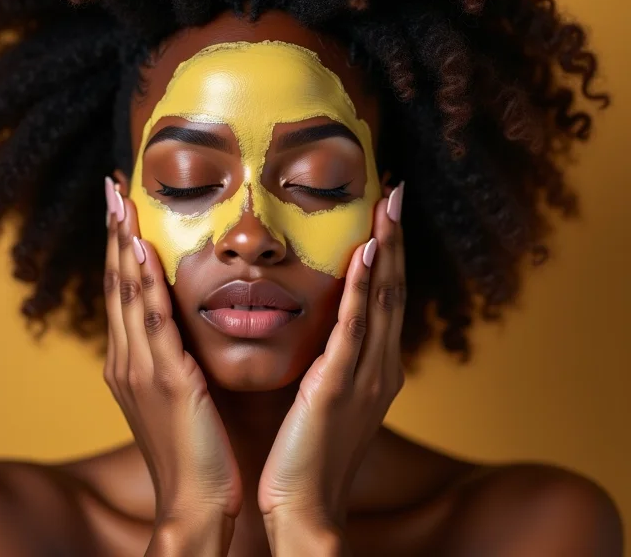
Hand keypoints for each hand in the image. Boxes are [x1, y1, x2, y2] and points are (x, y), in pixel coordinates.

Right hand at [102, 177, 242, 521]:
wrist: (195, 502)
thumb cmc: (193, 446)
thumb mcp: (178, 391)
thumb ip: (173, 353)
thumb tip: (183, 319)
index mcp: (129, 360)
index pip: (121, 291)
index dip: (119, 246)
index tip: (121, 206)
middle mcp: (126, 359)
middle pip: (116, 283)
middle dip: (114, 232)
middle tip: (112, 186)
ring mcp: (141, 369)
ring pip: (126, 294)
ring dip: (123, 244)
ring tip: (121, 199)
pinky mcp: (164, 381)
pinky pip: (151, 324)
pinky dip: (142, 285)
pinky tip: (141, 251)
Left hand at [257, 182, 406, 532]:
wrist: (304, 507)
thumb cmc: (308, 451)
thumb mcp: (326, 395)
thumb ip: (332, 357)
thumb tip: (323, 322)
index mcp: (375, 366)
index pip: (386, 296)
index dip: (389, 251)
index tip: (384, 211)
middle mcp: (381, 366)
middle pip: (393, 287)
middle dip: (395, 237)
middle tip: (395, 190)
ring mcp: (365, 376)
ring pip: (382, 299)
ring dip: (386, 248)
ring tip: (387, 204)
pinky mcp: (339, 387)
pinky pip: (355, 329)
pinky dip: (365, 289)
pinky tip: (366, 254)